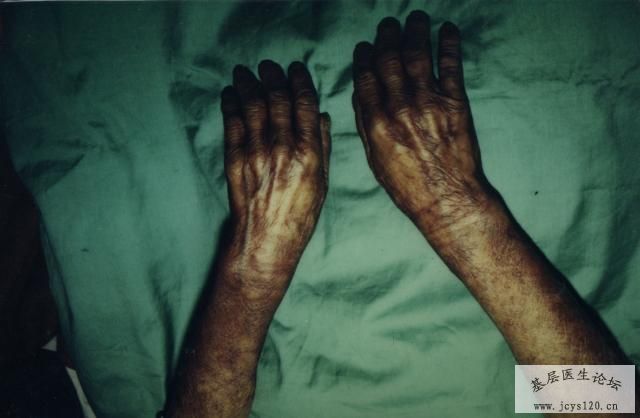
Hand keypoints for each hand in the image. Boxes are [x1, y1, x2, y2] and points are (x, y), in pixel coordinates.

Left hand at [220, 60, 329, 292]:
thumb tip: (320, 116)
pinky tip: (231, 93)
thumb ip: (321, 146)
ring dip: (248, 84)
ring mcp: (256, 152)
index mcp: (309, 152)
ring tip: (245, 71)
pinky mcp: (235, 159)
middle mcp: (283, 147)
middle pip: (277, 100)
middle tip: (268, 65)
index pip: (304, 104)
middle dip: (272, 77)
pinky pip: (232, 124)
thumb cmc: (300, 215)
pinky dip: (231, 105)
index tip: (295, 69)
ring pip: (252, 106)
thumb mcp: (322, 182)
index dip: (299, 81)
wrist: (267, 239)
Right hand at [352, 11, 497, 240]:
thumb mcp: (376, 160)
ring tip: (415, 17)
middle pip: (390, 61)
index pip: (366, 78)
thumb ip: (367, 125)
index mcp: (377, 122)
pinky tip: (447, 29)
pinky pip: (451, 66)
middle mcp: (400, 107)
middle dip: (387, 38)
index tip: (365, 46)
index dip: (364, 58)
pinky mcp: (455, 103)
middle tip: (388, 24)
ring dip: (416, 32)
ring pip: (417, 56)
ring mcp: (428, 103)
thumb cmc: (409, 186)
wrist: (447, 198)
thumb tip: (361, 95)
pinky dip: (449, 45)